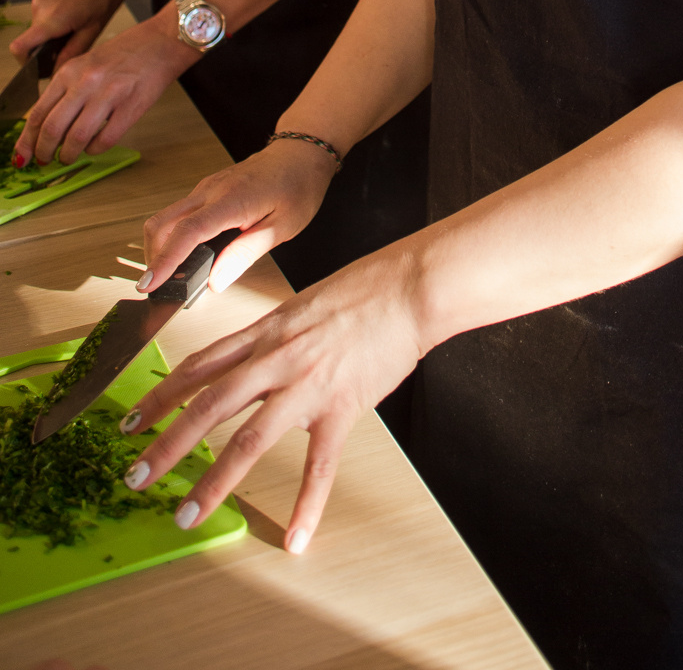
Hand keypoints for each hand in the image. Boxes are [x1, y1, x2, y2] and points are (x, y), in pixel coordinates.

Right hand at [11, 0, 132, 68]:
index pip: (19, 47)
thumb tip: (56, 72)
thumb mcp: (94, 27)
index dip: (25, 63)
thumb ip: (72, 52)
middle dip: (47, 49)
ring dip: (54, 34)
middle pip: (31, 40)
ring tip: (79, 26)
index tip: (41, 68)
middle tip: (74, 44)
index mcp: (52, 19)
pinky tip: (76, 16)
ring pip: (39, 29)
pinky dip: (55, 22)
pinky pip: (43, 16)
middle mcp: (39, 8)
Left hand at [12, 12, 193, 166]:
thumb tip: (48, 125)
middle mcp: (85, 82)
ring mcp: (109, 95)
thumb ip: (66, 90)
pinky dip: (95, 149)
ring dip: (69, 155)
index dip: (27, 140)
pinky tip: (95, 147)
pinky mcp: (131, 107)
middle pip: (52, 128)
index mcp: (70, 71)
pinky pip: (105, 140)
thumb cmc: (126, 53)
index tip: (23, 154)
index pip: (38, 112)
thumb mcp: (86, 64)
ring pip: (77, 138)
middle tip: (44, 160)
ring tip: (69, 157)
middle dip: (44, 151)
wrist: (161, 42)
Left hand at [120, 246, 422, 553]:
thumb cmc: (362, 290)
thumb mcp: (301, 305)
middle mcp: (276, 359)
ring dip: (213, 482)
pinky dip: (306, 506)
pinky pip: (319, 466)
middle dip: (166, 444)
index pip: (199, 367)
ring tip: (187, 515)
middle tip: (135, 477)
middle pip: (208, 405)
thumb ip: (274, 336)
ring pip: (249, 439)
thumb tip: (253, 359)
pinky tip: (295, 538)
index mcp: (265, 333)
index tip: (132, 421)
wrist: (408, 288)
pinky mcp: (342, 407)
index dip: (161, 396)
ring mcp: (307, 385)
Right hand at [142, 143, 338, 292]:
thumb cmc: (298, 185)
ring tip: (171, 276)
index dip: (164, 261)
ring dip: (160, 247)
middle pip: (161, 224)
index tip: (149, 285)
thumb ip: (246, 254)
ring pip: (165, 218)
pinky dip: (173, 236)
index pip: (187, 232)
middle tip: (158, 287)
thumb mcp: (283, 226)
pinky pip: (178, 214)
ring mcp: (205, 188)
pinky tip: (186, 255)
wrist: (301, 153)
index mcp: (231, 200)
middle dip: (153, 258)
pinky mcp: (206, 190)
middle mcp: (211, 191)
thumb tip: (216, 282)